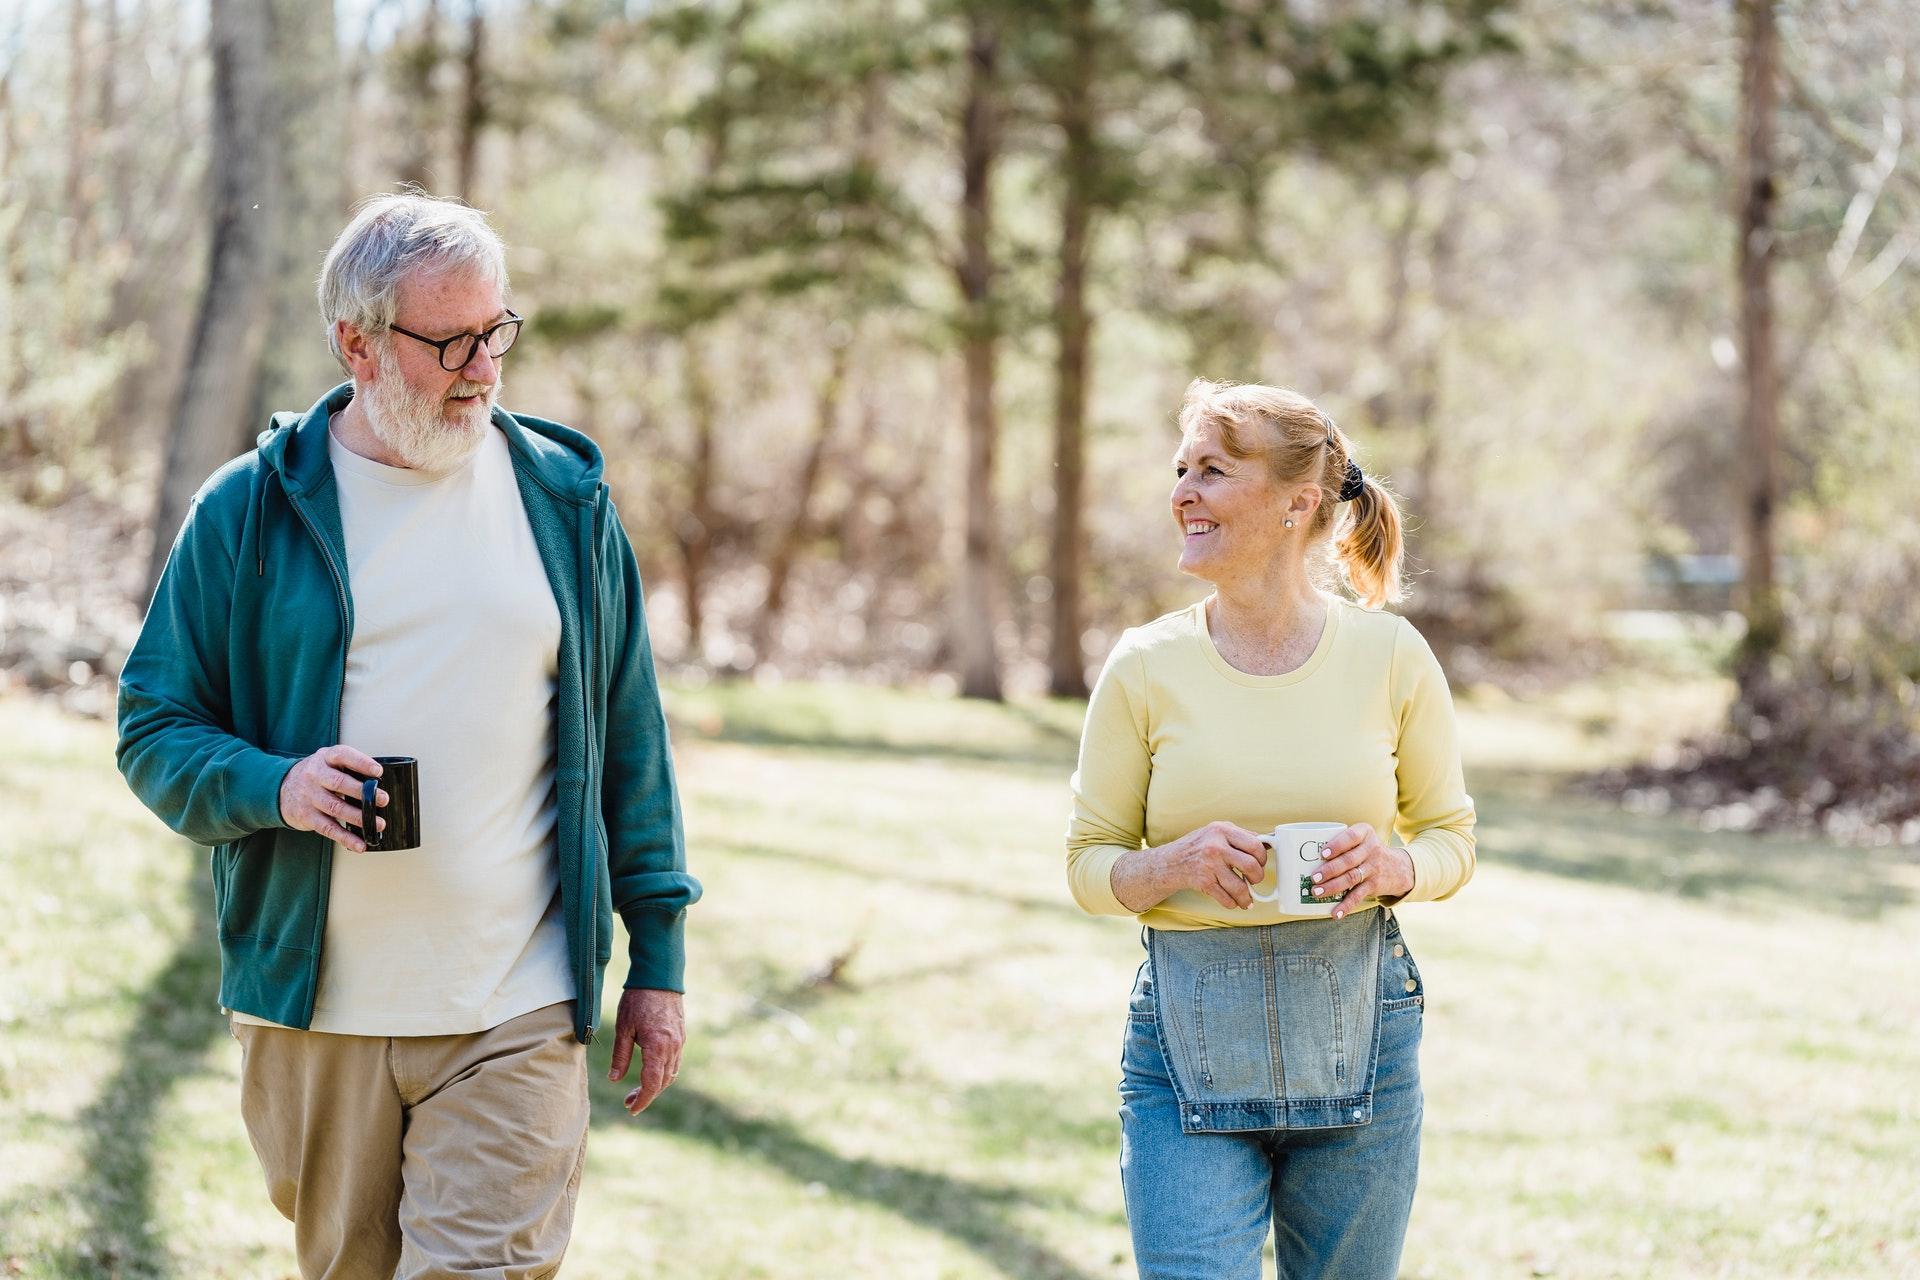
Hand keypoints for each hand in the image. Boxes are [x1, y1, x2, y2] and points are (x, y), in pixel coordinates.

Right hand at [278, 745, 386, 851]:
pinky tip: (360, 844)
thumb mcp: (328, 762)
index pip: (342, 755)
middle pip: (339, 783)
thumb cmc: (315, 775)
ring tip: (378, 824)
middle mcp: (314, 775)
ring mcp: (309, 796)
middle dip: (363, 793)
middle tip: (383, 799)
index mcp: (324, 758)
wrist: (280, 788)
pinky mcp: (306, 816)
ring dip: (359, 818)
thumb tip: (377, 786)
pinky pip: (328, 828)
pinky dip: (346, 838)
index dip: (361, 763)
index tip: (378, 772)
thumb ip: (348, 768)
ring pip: (336, 808)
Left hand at [609, 988, 684, 1115]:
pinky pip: (674, 1061)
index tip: (631, 1109)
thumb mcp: (623, 1028)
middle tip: (628, 1102)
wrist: (659, 977)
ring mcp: (679, 1042)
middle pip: (663, 1082)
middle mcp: (673, 1047)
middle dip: (647, 1095)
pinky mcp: (680, 1035)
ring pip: (671, 1073)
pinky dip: (663, 1073)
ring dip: (656, 1085)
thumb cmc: (637, 1000)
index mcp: (657, 1047)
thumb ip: (621, 1056)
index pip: (653, 1084)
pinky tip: (650, 1071)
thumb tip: (615, 1079)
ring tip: (637, 1090)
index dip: (643, 1100)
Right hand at [1146, 821, 1271, 910]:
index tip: (1259, 863)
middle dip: (1257, 877)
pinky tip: (1233, 901)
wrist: (1170, 861)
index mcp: (1222, 830)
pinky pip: (1226, 898)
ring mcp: (1209, 865)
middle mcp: (1215, 846)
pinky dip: (1233, 903)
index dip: (1263, 857)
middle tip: (1253, 880)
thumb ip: (1241, 836)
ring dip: (1247, 897)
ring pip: (1240, 887)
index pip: (1255, 845)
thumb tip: (1269, 844)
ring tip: (1247, 899)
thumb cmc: (1199, 845)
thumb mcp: (1218, 831)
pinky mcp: (1203, 882)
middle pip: (1251, 866)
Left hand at [1313, 823, 1413, 919]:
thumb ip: (1341, 843)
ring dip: (1333, 887)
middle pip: (1348, 860)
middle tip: (1314, 878)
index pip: (1351, 837)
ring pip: (1351, 878)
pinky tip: (1335, 913)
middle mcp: (1371, 849)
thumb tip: (1304, 857)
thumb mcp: (1361, 839)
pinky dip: (1346, 905)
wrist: (1399, 868)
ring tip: (1317, 893)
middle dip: (1330, 870)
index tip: (1323, 854)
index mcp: (1364, 833)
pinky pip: (1358, 895)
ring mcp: (1373, 868)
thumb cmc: (1367, 851)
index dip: (1337, 845)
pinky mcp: (1374, 885)